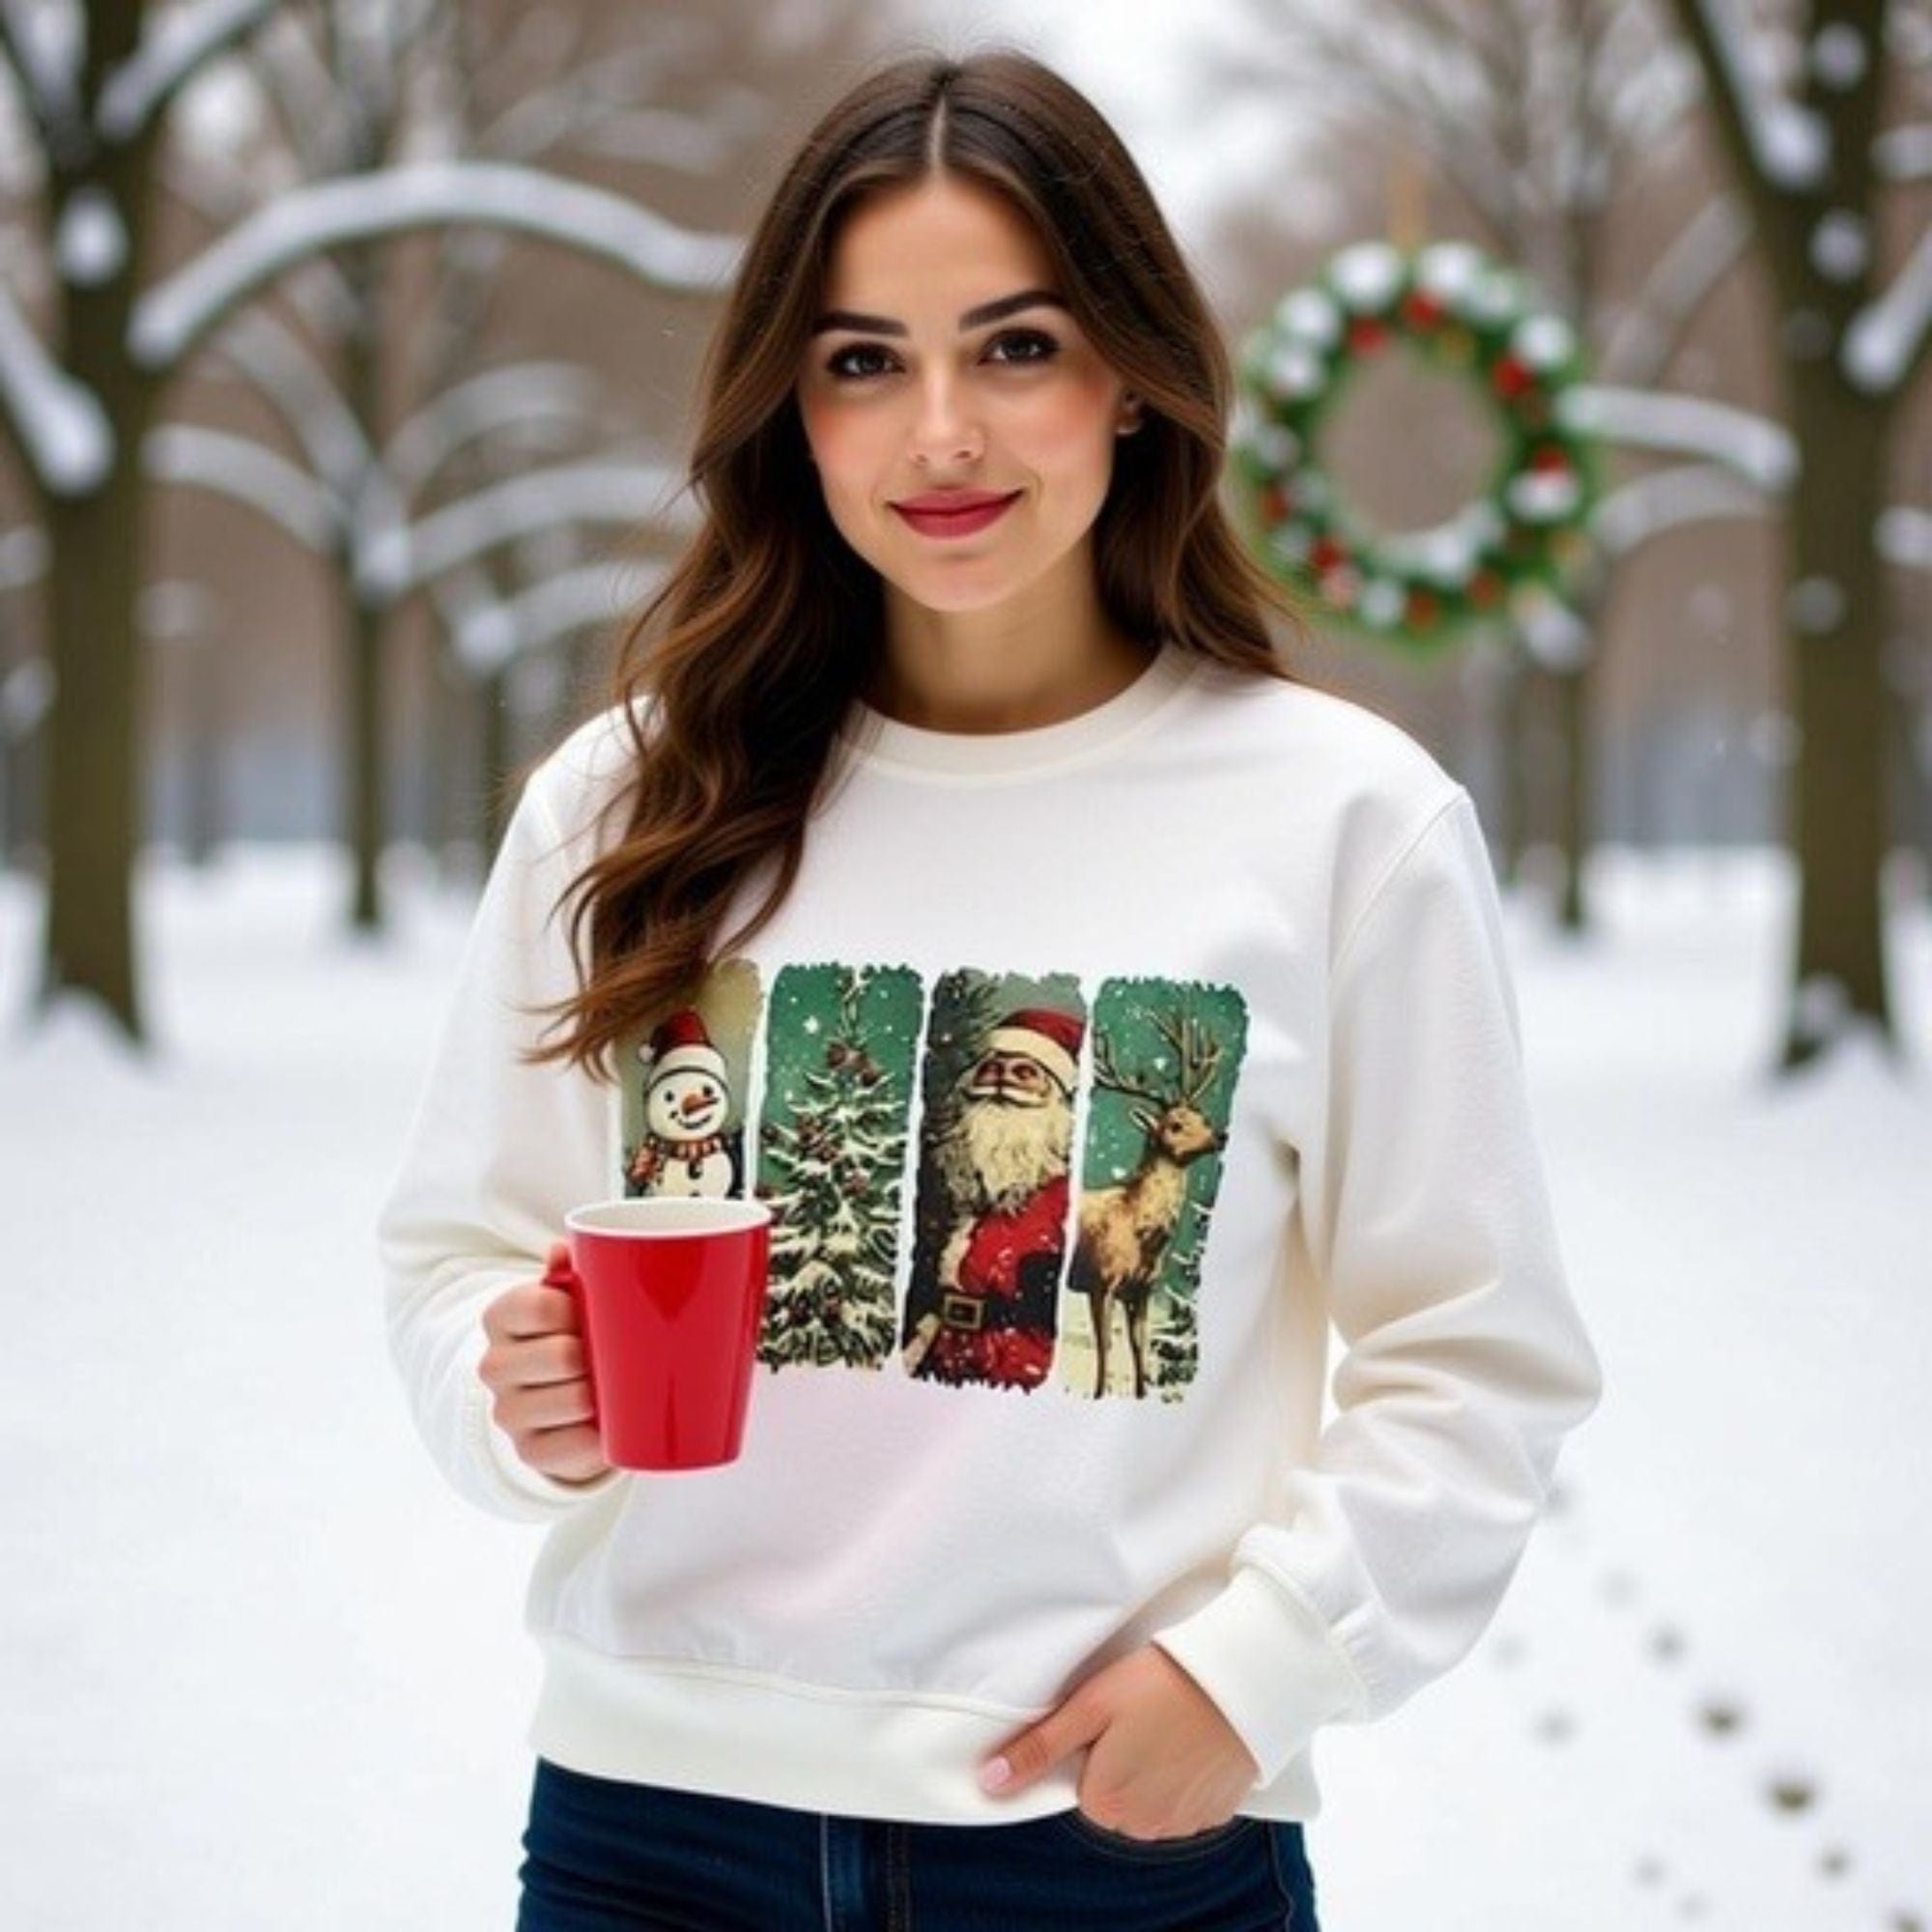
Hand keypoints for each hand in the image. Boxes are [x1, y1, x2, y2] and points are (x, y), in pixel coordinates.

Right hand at [478, 1241, 609, 1484]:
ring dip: (603, 1397)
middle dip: (598, 1357)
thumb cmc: (573, 1331)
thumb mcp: (570, 1295)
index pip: (540, 1307)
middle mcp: (493, 1364)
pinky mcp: (526, 1450)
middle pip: (561, 1356)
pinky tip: (610, 1427)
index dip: (580, 1311)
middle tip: (622, 1353)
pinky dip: (596, 1439)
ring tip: (619, 1386)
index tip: (602, 1312)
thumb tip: (561, 1248)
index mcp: (501, 1315)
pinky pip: (568, 1446)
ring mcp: (507, 1411)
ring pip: (571, 1401)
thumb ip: (570, 1269)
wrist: (559, 1394)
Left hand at [978, 1644, 1260, 1839]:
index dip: (1094, 1749)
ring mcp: (1184, 1824)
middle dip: (1122, 1763)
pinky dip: (1187, 1779)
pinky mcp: (1217, 1814)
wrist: (1237, 1679)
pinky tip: (1193, 1744)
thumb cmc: (1158, 1683)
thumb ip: (1038, 1749)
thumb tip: (989, 1783)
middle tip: (1141, 1718)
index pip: (1082, 1787)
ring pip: (1150, 1804)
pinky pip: (1186, 1804)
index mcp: (1105, 1803)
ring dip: (1154, 1773)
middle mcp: (1143, 1826)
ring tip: (1169, 1725)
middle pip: (1115, 1801)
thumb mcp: (1089, 1706)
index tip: (1113, 1720)